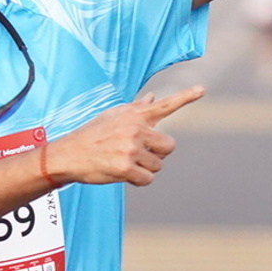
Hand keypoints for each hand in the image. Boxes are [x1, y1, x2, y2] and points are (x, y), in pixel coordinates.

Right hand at [48, 82, 204, 185]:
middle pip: (169, 146)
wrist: (69, 154)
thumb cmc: (92, 135)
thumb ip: (136, 108)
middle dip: (158, 154)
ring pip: (158, 165)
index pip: (164, 105)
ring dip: (145, 169)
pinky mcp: (125, 167)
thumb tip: (153, 98)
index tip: (202, 89)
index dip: (185, 97)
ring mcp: (131, 148)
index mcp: (134, 115)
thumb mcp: (112, 116)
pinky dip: (138, 180)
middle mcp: (135, 129)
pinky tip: (123, 173)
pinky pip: (147, 179)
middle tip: (139, 154)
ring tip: (124, 162)